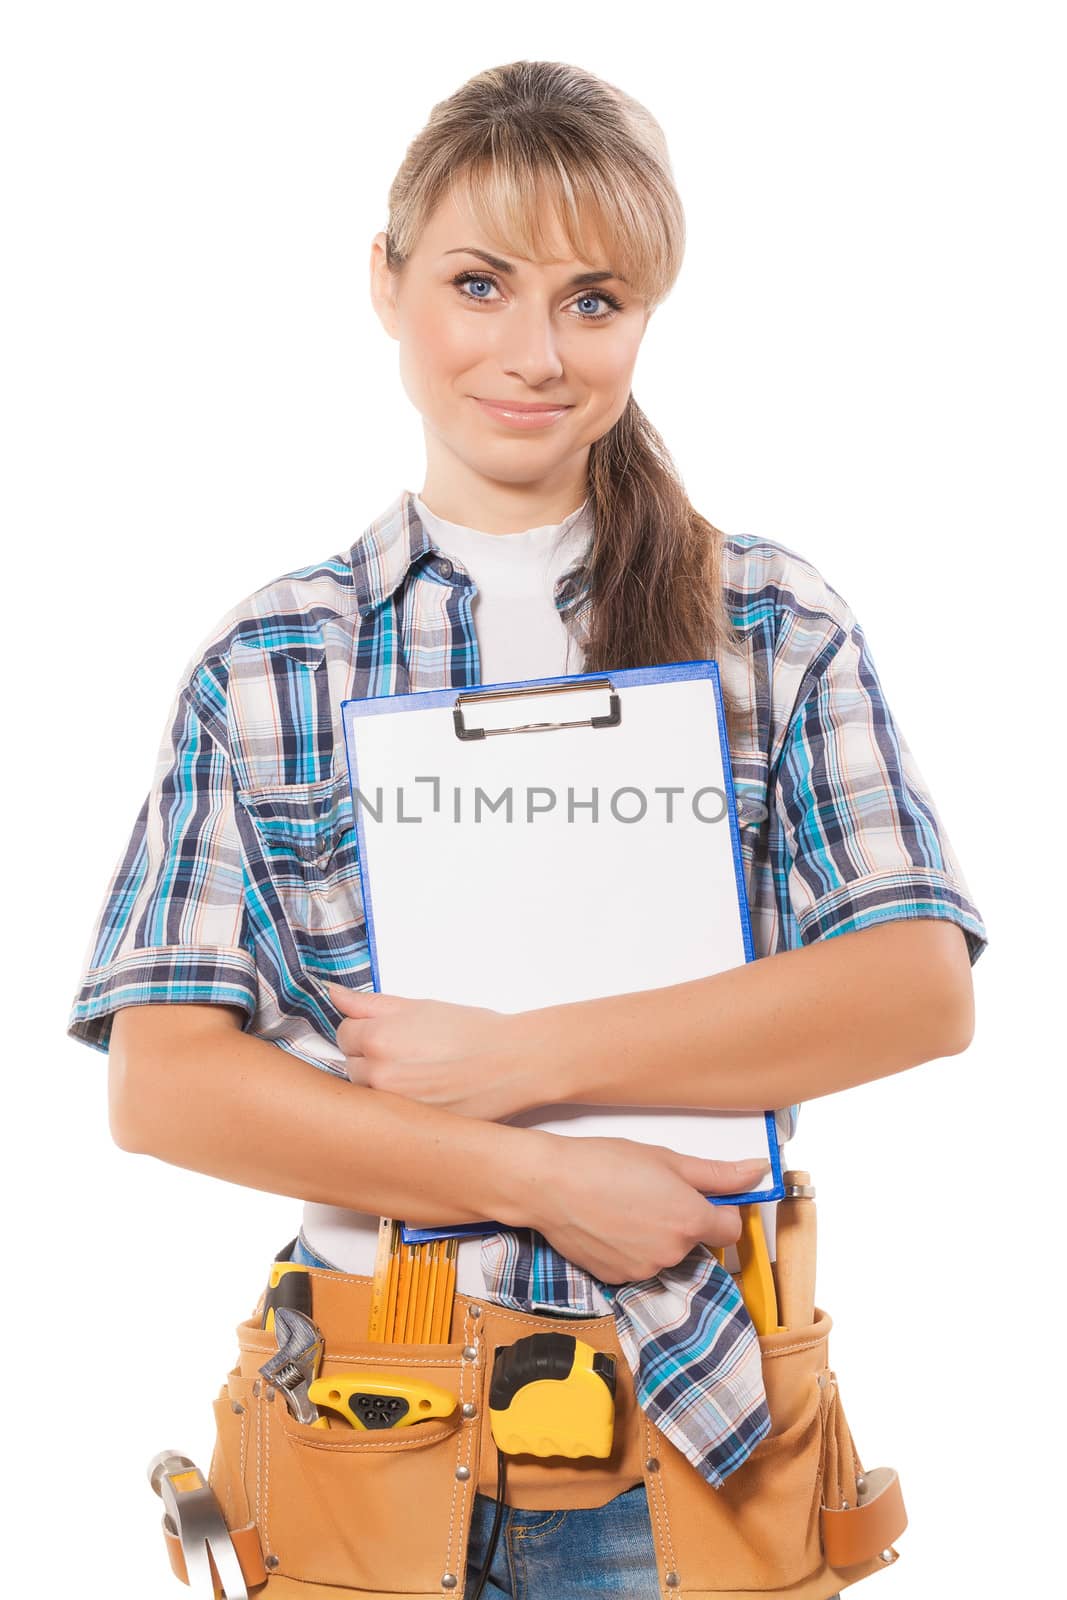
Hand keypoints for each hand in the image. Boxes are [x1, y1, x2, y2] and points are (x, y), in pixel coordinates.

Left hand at [326, 983, 534, 1121]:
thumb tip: (332, 993)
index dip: (366, 1029)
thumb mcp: (419, 1007)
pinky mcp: (409, 1129)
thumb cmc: (473, 1032)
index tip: (389, 1031)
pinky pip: (386, 1116)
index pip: (343, 1033)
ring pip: (367, 1093)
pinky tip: (424, 1096)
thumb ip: (369, 1003)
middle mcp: (380, 1076)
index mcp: (378, 1039)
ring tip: (418, 1075)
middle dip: (371, 1058)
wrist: (513, 1063)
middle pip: (351, 1065)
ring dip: (382, 1085)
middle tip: (408, 1052)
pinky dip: (398, 1107)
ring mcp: (393, 1106)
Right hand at [525, 1135, 769, 1284]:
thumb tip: (758, 1170)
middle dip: (682, 1221)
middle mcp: (672, 1253)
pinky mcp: (618, 1280)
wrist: (550, 1185)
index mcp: (690, 1221)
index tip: (701, 1196)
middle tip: (651, 1192)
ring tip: (625, 1206)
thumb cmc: (603, 1164)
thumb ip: (718, 1173)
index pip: (731, 1229)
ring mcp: (644, 1271)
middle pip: (695, 1242)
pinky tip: (610, 1225)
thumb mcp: (666, 1159)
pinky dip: (630, 1249)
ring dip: (655, 1237)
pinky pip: (638, 1265)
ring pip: (665, 1254)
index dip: (718, 1209)